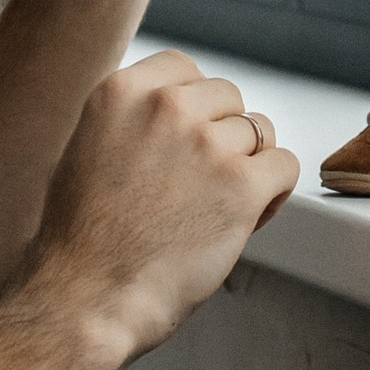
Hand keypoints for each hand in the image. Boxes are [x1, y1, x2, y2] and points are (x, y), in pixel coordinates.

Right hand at [32, 50, 299, 360]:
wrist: (84, 299)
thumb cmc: (84, 241)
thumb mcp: (89, 149)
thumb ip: (132, 119)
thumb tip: (178, 109)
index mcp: (121, 91)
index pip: (184, 69)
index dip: (194, 107)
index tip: (185, 143)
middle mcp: (165, 106)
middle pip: (227, 98)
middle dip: (223, 137)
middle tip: (203, 186)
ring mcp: (205, 142)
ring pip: (259, 132)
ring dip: (247, 167)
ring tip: (218, 208)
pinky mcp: (240, 184)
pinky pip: (284, 165)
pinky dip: (273, 193)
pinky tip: (247, 218)